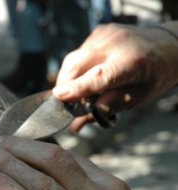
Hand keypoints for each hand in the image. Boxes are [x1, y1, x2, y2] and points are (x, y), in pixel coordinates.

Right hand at [52, 23, 177, 132]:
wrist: (165, 45)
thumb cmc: (153, 74)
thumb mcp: (140, 96)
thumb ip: (110, 106)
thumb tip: (80, 121)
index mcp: (132, 62)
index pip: (100, 76)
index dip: (78, 88)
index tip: (59, 97)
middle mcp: (116, 43)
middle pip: (76, 64)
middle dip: (65, 85)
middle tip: (66, 102)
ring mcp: (105, 35)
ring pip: (72, 59)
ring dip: (69, 78)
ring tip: (80, 90)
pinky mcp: (98, 32)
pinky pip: (78, 53)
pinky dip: (77, 68)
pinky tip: (88, 74)